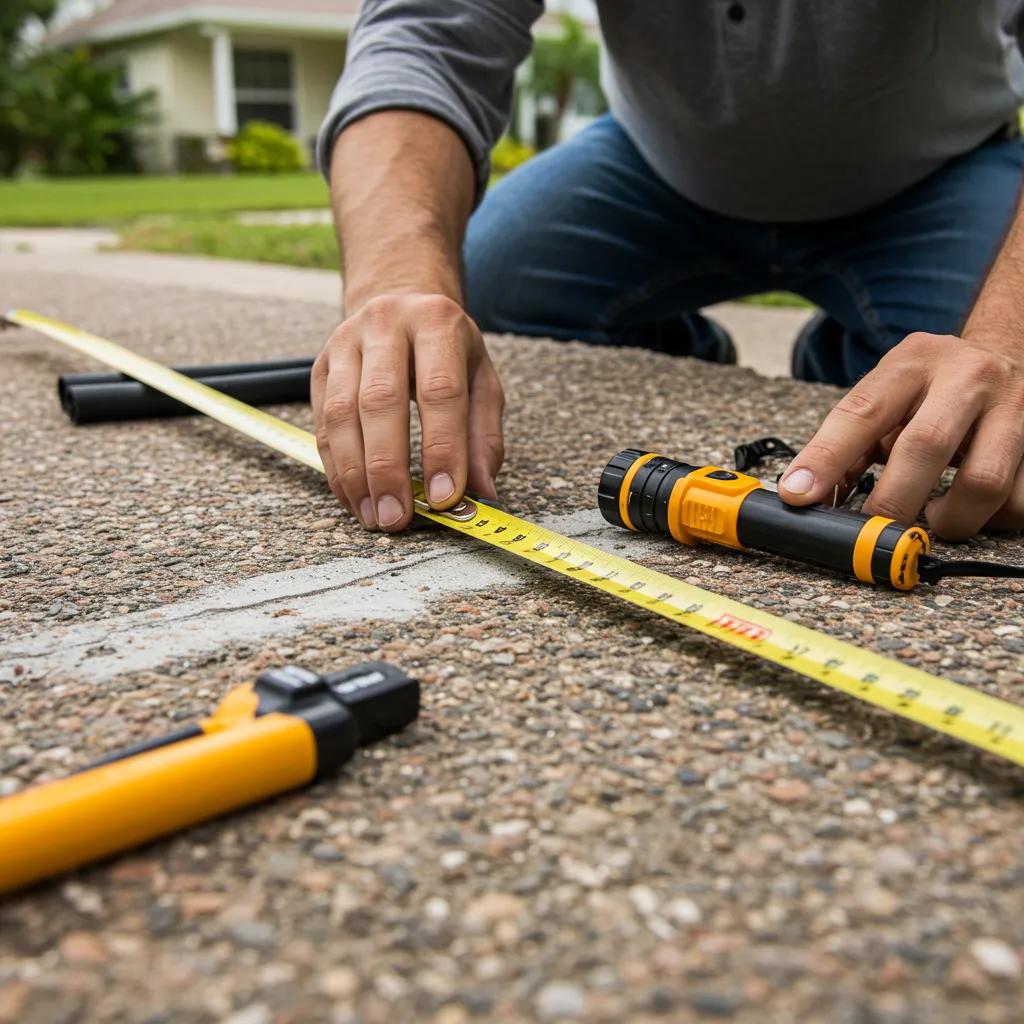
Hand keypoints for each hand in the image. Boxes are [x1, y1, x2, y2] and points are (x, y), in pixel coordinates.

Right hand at [311, 293, 503, 530]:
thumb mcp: (481, 381)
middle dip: (388, 467)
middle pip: (381, 400)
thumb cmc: (448, 352)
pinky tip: (354, 499)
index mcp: (436, 322)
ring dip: (355, 474)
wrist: (399, 301)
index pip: (440, 391)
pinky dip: (337, 468)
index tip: (443, 498)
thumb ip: (484, 436)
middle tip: (398, 517)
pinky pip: (322, 424)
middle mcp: (386, 324)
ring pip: (342, 414)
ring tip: (375, 516)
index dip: (442, 448)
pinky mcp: (320, 367)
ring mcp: (345, 343)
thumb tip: (481, 491)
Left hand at [778, 332, 1023, 539]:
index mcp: (912, 363)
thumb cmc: (931, 386)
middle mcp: (967, 378)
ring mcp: (1013, 407)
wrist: (1005, 351)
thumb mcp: (887, 395)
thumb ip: (850, 442)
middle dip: (892, 500)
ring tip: (932, 518)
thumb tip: (810, 495)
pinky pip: (1018, 500)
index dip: (826, 457)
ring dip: (949, 518)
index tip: (798, 495)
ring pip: (984, 481)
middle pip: (925, 445)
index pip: (861, 410)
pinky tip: (972, 510)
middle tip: (874, 529)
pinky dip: (989, 520)